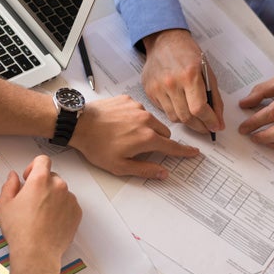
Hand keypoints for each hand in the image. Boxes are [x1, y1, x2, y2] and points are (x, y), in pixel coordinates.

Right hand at [0, 155, 81, 267]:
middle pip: (51, 176)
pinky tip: (49, 221)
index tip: (30, 176)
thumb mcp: (4, 205)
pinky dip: (61, 209)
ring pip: (61, 191)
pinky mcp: (76, 212)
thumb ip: (9, 185)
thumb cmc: (21, 231)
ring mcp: (69, 199)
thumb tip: (12, 178)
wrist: (37, 252)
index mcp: (40, 180)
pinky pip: (69, 204)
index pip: (42, 160)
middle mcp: (58, 186)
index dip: (34, 166)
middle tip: (32, 200)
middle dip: (42, 184)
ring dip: (52, 197)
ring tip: (40, 214)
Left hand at [71, 95, 200, 178]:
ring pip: (151, 120)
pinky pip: (139, 110)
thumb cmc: (97, 146)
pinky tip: (119, 123)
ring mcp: (137, 107)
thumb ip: (146, 170)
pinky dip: (134, 117)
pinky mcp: (128, 99)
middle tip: (140, 148)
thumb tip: (163, 173)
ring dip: (145, 128)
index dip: (184, 151)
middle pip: (163, 132)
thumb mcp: (120, 166)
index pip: (173, 146)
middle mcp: (146, 120)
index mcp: (147, 138)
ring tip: (124, 134)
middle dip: (157, 141)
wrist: (79, 124)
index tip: (194, 152)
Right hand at [140, 29, 223, 133]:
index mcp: (189, 75)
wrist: (164, 41)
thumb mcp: (208, 72)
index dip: (209, 121)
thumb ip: (214, 98)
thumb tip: (218, 121)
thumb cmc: (188, 54)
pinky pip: (164, 111)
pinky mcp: (150, 91)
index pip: (199, 109)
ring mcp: (158, 88)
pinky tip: (181, 106)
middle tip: (207, 128)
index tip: (215, 126)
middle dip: (200, 126)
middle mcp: (171, 82)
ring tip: (196, 118)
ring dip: (188, 122)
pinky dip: (175, 113)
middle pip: (186, 117)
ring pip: (175, 117)